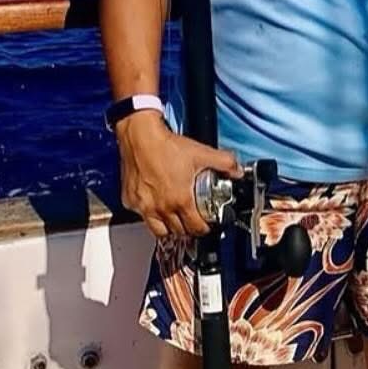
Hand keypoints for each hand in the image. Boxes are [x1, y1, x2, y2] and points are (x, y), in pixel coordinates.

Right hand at [117, 112, 241, 238]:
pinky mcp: (130, 201)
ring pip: (159, 230)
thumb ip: (225, 163)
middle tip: (191, 220)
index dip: (204, 228)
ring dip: (169, 228)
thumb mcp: (202, 153)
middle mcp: (161, 207)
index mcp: (180, 200)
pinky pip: (141, 216)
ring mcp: (144, 206)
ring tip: (175, 218)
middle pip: (178, 232)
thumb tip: (237, 171)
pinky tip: (156, 205)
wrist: (140, 136)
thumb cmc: (166, 146)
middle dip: (188, 229)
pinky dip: (149, 214)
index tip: (205, 224)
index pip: (196, 228)